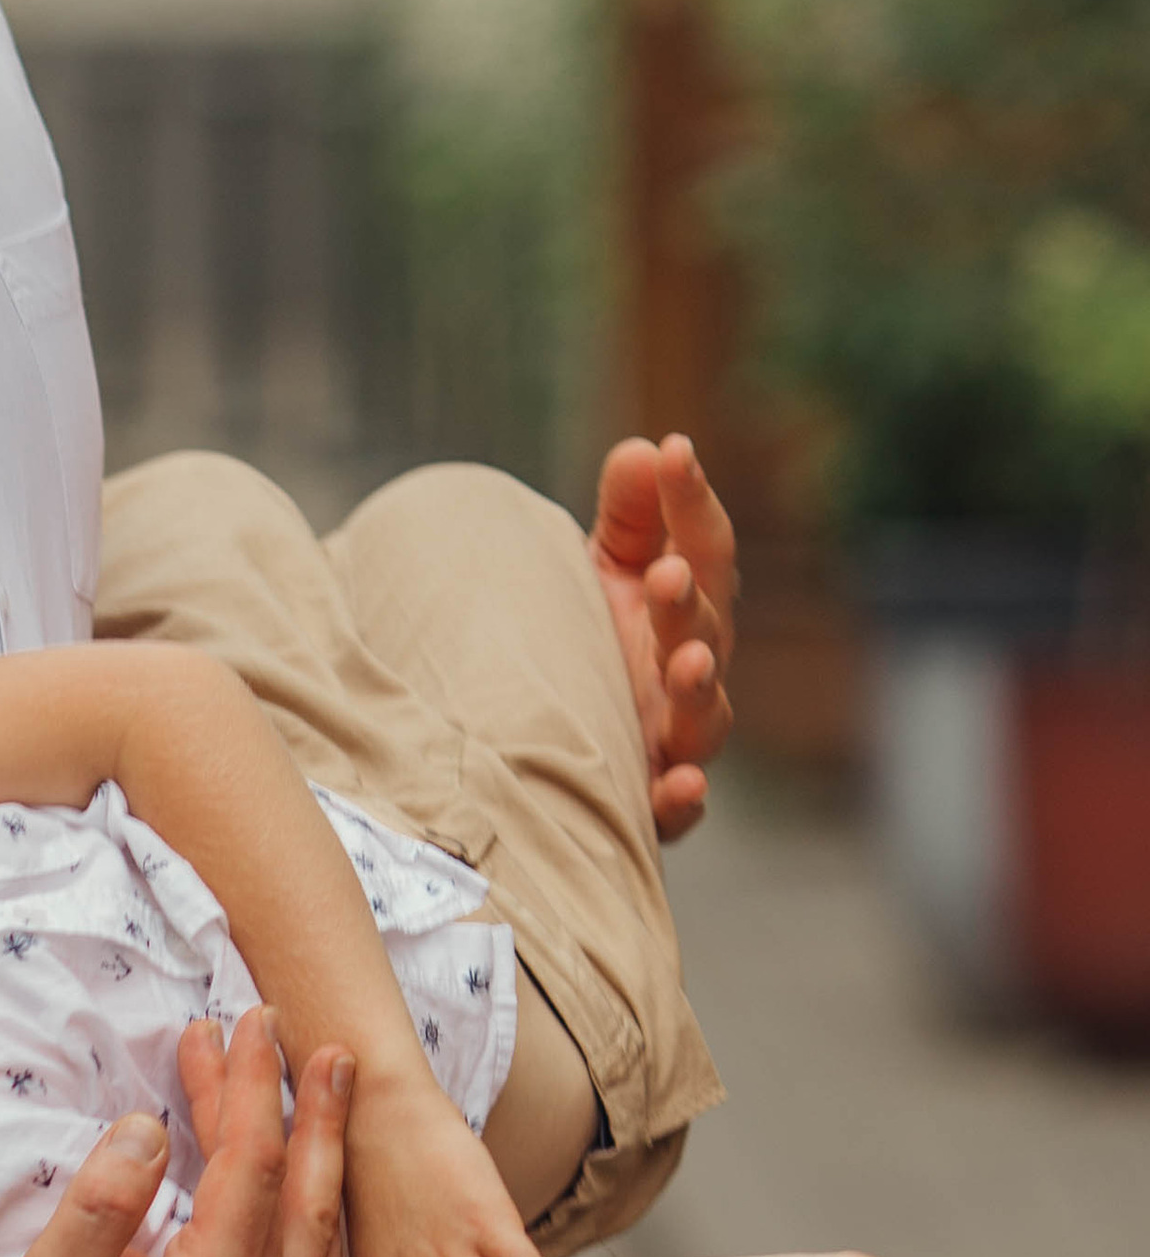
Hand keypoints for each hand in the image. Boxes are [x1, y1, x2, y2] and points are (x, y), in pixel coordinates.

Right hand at [0, 1013, 343, 1256]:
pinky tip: (319, 1172)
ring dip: (327, 1149)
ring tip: (329, 1080)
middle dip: (303, 1101)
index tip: (237, 1023)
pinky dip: (325, 1211)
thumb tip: (148, 1127)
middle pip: (304, 1190)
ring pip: (324, 1232)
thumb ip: (98, 1205)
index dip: (248, 1085)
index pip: (252, 1165)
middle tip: (295, 1030)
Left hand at [589, 433, 736, 840]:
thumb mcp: (605, 568)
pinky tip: (681, 785)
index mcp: (687, 603)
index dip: (692, 502)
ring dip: (698, 688)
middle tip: (663, 573)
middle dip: (686, 601)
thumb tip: (643, 448)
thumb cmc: (593, 640)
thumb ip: (628, 514)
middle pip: (705, 631)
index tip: (675, 453)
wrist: (552, 736)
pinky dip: (683, 798)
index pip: (702, 546)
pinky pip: (677, 807)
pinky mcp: (652, 797)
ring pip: (704, 716)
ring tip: (684, 661)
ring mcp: (676, 735)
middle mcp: (692, 668)